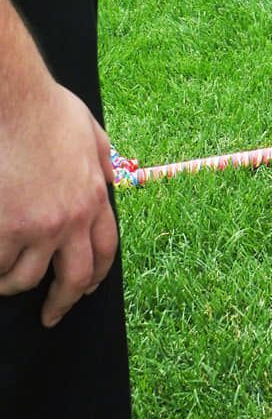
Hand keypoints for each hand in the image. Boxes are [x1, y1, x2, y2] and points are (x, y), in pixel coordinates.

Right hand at [0, 83, 116, 327]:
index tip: (86, 287)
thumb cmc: (50, 110)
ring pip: (28, 277)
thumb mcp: (92, 132)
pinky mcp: (7, 227)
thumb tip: (115, 175)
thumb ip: (104, 159)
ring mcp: (39, 225)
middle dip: (63, 302)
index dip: (97, 274)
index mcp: (96, 196)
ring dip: (16, 284)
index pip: (106, 249)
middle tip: (52, 315)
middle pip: (74, 277)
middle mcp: (72, 218)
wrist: (18, 103)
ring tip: (7, 282)